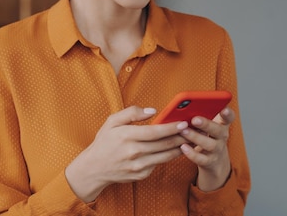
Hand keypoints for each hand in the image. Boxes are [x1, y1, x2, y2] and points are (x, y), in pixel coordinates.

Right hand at [65, 106, 185, 201]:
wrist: (94, 168)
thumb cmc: (104, 142)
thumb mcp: (112, 121)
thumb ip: (132, 113)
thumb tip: (152, 110)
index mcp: (127, 136)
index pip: (155, 131)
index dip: (172, 127)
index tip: (184, 123)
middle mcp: (134, 152)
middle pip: (164, 144)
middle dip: (180, 137)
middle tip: (192, 130)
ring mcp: (138, 166)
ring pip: (166, 156)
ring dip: (179, 148)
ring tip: (189, 140)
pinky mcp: (141, 175)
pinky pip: (159, 164)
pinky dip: (168, 157)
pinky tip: (174, 150)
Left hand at [179, 107, 234, 190]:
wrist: (214, 162)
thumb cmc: (207, 137)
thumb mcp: (208, 126)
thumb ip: (201, 116)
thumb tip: (182, 107)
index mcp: (221, 125)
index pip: (228, 118)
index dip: (228, 114)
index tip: (224, 109)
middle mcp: (221, 137)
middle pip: (218, 130)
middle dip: (206, 124)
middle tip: (195, 119)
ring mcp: (217, 150)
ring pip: (209, 144)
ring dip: (195, 137)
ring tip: (183, 131)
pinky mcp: (209, 162)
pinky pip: (201, 159)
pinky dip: (192, 153)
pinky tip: (183, 147)